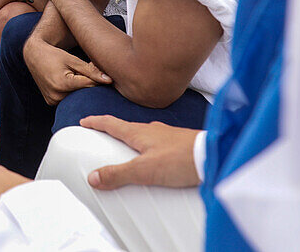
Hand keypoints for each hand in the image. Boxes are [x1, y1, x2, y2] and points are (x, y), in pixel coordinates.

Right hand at [23, 39, 110, 104]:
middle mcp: (56, 95)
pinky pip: (67, 99)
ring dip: (80, 89)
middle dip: (88, 84)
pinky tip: (69, 82)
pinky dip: (72, 92)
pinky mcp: (51, 102)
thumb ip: (91, 71)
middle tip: (87, 73)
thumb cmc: (54, 55)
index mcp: (63, 83)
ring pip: (75, 97)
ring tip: (75, 75)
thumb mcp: (73, 60)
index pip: (89, 85)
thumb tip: (109, 80)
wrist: (34, 55)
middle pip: (83, 93)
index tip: (101, 73)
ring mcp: (52, 100)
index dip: (97, 79)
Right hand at [80, 116, 200, 189]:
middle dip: (113, 131)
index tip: (85, 121)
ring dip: (132, 140)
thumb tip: (93, 177)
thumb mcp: (145, 170)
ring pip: (144, 136)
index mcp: (139, 133)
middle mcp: (152, 130)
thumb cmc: (181, 159)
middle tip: (103, 136)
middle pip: (127, 128)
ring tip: (127, 151)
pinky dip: (149, 149)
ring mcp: (167, 136)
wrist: (214, 156)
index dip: (96, 122)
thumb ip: (119, 174)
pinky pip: (158, 144)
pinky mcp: (180, 144)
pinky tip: (154, 159)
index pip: (111, 123)